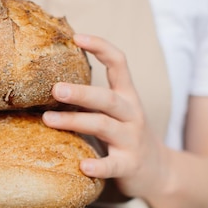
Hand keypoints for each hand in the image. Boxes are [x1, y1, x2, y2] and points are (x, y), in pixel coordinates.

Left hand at [42, 34, 169, 201]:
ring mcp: (131, 140)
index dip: (101, 47)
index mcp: (127, 96)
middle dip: (81, 92)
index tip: (77, 37)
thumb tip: (51, 83)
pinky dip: (98, 165)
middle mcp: (131, 114)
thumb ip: (93, 99)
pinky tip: (82, 166)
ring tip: (47, 120)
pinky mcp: (130, 165)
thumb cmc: (127, 137)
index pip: (119, 63)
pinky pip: (113, 165)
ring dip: (75, 122)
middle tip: (55, 89)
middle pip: (106, 98)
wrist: (159, 171)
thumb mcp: (116, 112)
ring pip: (103, 126)